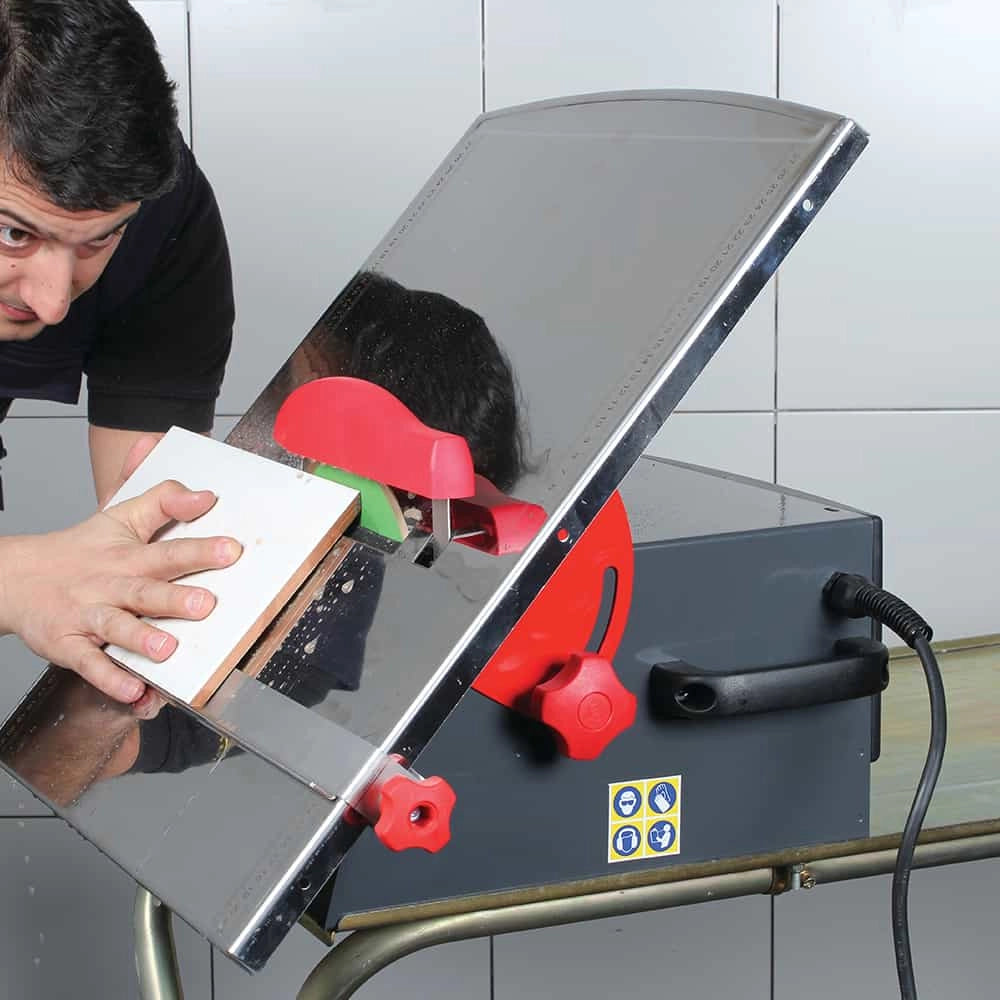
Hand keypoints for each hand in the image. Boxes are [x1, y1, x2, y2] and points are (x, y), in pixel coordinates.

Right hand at [0, 479, 242, 702]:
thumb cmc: (82, 550)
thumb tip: (205, 495)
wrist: (15, 577)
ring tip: (168, 648)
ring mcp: (87, 616)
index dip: (199, 550)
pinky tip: (133, 691)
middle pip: (144, 591)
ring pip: (116, 627)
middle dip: (174, 599)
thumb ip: (164, 501)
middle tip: (207, 604)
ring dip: (141, 638)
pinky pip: (89, 664)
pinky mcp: (68, 645)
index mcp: (127, 556)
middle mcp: (108, 586)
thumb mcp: (121, 517)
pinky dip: (110, 678)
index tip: (231, 550)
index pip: (167, 551)